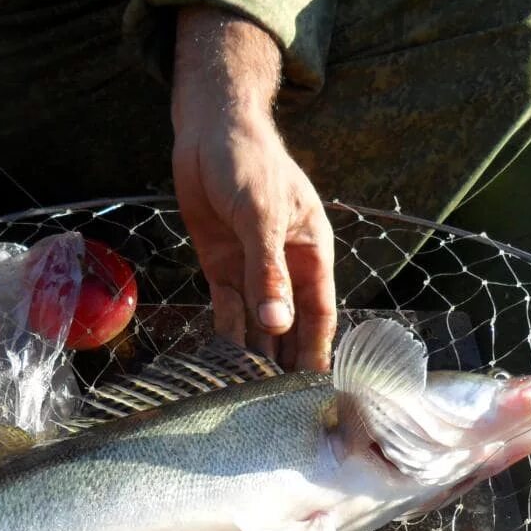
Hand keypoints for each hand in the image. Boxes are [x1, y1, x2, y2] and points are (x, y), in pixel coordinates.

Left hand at [172, 8, 335, 371]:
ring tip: (250, 391)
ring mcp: (252, 268)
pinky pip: (227, 306)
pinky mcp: (221, 265)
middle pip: (290, 323)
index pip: (320, 311)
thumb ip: (268, 271)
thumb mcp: (261, 216)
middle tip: (280, 401)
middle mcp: (285, 266)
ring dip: (255, 351)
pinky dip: (227, 330)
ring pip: (258, 320)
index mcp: (311, 251)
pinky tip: (224, 359)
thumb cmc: (249, 162)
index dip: (318, 347)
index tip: (316, 385)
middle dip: (286, 358)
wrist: (210, 129)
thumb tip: (277, 323)